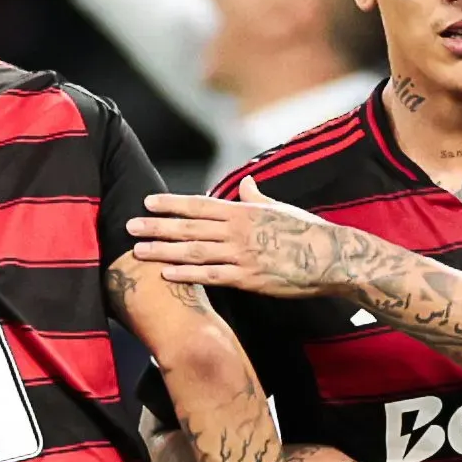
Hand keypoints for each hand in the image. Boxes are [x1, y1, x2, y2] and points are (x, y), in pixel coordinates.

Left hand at [129, 182, 345, 298]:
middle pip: (188, 227)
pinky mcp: (248, 279)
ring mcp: (241, 255)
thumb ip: (257, 197)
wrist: (332, 258)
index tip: (148, 202)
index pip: (199, 205)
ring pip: (193, 251)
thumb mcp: (281, 208)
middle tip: (130, 226)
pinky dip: (187, 276)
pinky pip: (211, 277)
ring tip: (138, 252)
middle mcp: (237, 231)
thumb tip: (245, 183)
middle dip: (156, 227)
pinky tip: (167, 275)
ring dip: (163, 251)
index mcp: (244, 212)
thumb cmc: (308, 232)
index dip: (171, 203)